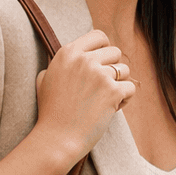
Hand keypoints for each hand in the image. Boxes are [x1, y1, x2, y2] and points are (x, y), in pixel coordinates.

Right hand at [32, 30, 136, 164]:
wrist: (57, 138)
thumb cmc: (50, 112)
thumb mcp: (45, 79)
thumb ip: (60, 63)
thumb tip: (76, 54)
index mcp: (68, 53)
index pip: (98, 36)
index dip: (104, 48)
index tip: (102, 62)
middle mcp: (84, 59)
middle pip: (115, 51)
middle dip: (112, 68)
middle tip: (102, 87)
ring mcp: (99, 74)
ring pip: (125, 70)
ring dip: (119, 83)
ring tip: (104, 99)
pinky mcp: (112, 91)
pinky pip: (130, 88)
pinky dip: (124, 99)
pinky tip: (110, 109)